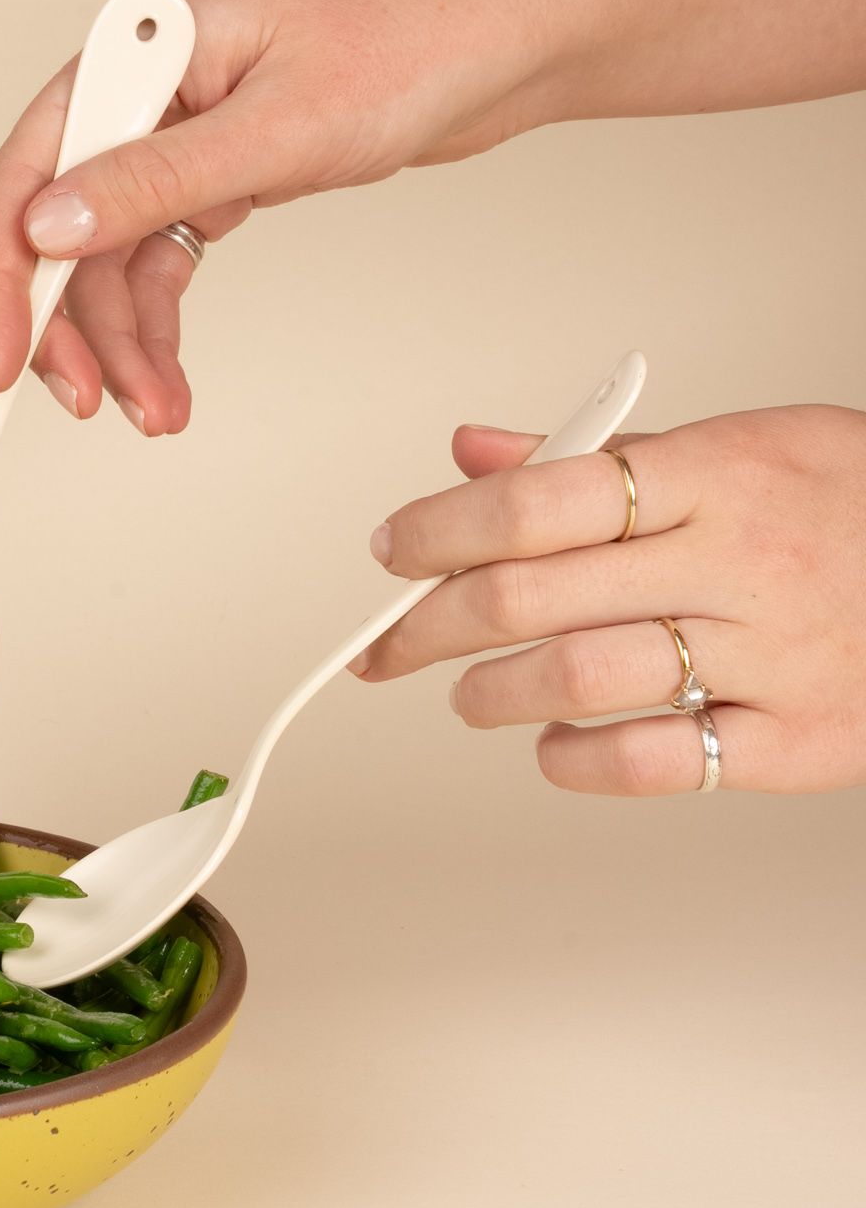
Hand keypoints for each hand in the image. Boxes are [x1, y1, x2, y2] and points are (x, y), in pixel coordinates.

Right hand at [0, 0, 562, 432]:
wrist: (512, 33)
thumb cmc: (415, 39)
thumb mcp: (279, 125)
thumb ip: (154, 180)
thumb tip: (48, 228)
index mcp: (138, 48)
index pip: (27, 171)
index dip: (4, 275)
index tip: (6, 358)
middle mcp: (144, 88)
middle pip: (58, 228)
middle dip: (68, 325)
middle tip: (91, 401)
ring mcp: (178, 132)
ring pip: (110, 261)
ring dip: (123, 342)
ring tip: (156, 409)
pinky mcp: (219, 171)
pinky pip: (159, 262)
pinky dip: (158, 325)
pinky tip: (169, 375)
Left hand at [347, 404, 865, 794]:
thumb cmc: (851, 506)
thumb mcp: (739, 446)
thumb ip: (601, 455)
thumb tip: (472, 451)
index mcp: (718, 472)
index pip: (538, 498)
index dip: (439, 528)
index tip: (392, 553)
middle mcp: (739, 559)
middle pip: (532, 592)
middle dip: (429, 624)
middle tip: (388, 645)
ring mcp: (773, 652)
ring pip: (579, 676)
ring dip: (492, 691)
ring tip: (470, 693)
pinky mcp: (800, 739)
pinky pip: (656, 761)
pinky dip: (577, 760)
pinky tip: (555, 744)